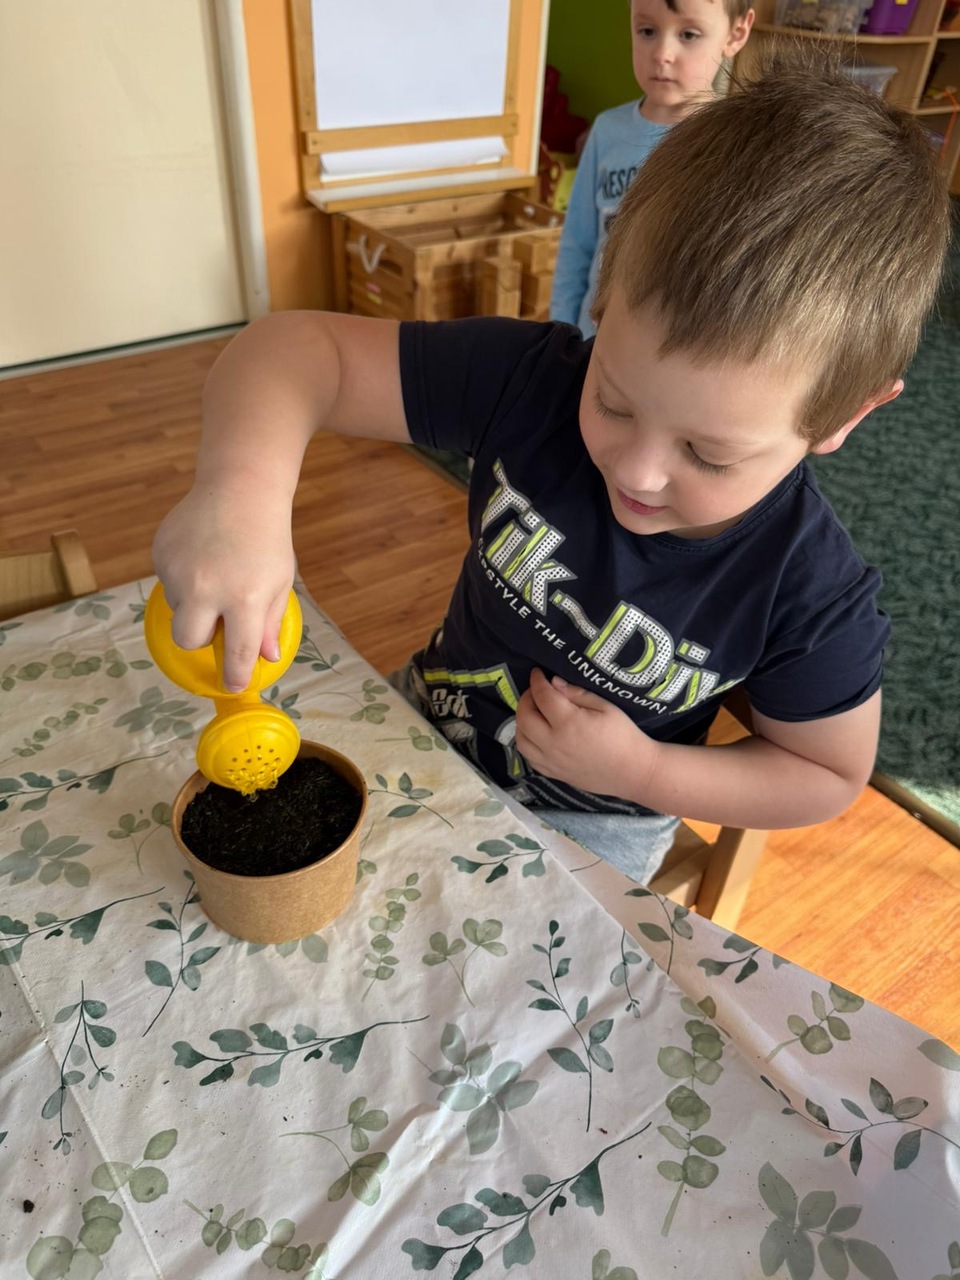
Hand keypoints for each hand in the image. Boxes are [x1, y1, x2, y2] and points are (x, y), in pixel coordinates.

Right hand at [151, 483, 294, 691]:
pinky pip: (167, 581)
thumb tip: (265, 659)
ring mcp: (179, 571)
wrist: (240, 489)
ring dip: (193, 602)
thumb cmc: (267, 539)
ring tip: (215, 570)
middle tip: (214, 623)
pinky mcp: (161, 554)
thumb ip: (269, 622)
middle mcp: (207, 588)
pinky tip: (200, 554)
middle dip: (199, 640)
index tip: (233, 685)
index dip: (235, 675)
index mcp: (244, 598)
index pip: (238, 653)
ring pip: (178, 608)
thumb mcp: (279, 581)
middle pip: (188, 640)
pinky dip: (182, 577)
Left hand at [515, 669, 659, 800]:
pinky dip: (527, 742)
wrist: (633, 771)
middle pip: (524, 717)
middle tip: (535, 691)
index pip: (542, 696)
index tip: (537, 673)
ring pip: (521, 739)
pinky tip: (537, 734)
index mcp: (568, 723)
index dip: (537, 681)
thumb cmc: (623, 736)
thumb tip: (554, 683)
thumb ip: (577, 694)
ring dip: (522, 722)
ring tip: (534, 712)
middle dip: (525, 699)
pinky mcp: (553, 773)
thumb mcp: (605, 707)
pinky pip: (529, 757)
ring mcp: (551, 761)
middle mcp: (554, 743)